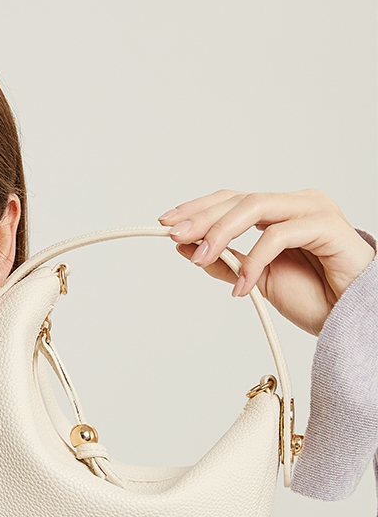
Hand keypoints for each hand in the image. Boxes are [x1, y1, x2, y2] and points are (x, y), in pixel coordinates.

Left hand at [159, 189, 375, 334]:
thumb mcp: (254, 278)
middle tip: (175, 235)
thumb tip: (184, 247)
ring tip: (201, 259)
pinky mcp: (327, 225)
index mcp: (277, 212)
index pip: (231, 199)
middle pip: (239, 199)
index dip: (197, 208)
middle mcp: (295, 204)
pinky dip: (254, 260)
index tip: (166, 222)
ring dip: (221, 232)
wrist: (349, 317)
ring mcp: (312, 210)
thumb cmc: (312, 295)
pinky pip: (279, 235)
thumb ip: (224, 261)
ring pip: (256, 206)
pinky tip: (242, 286)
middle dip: (202, 217)